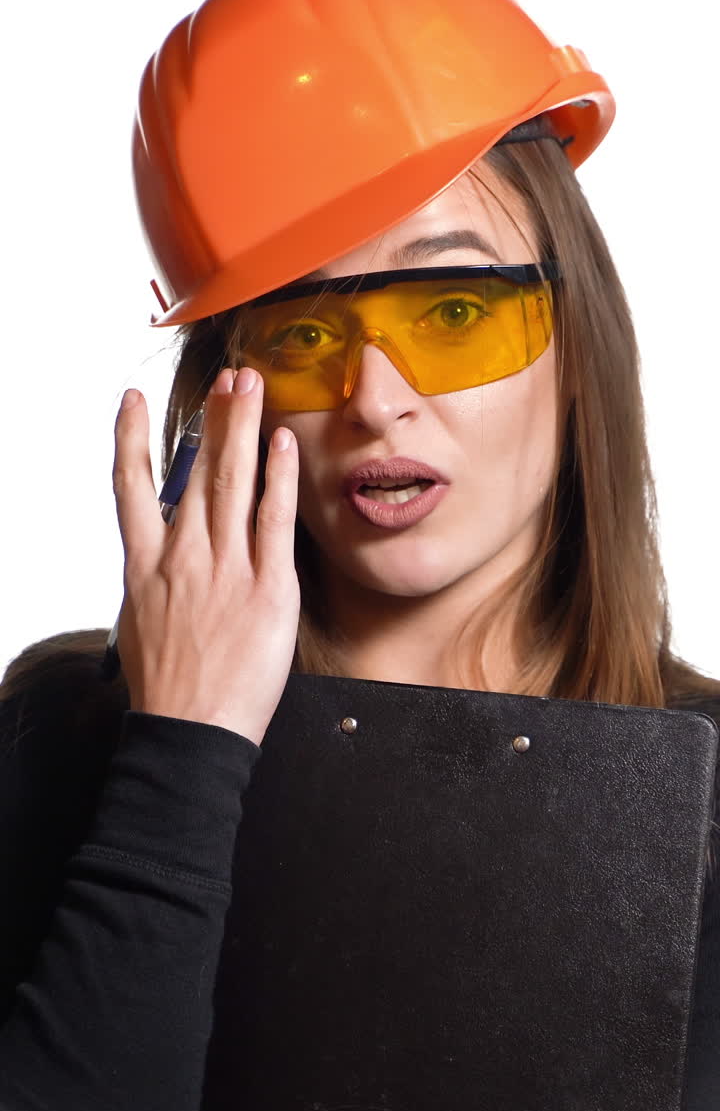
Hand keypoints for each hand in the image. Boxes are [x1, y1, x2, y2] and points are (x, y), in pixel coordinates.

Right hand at [111, 366, 299, 743]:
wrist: (189, 734)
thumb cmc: (169, 690)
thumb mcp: (142, 625)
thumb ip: (156, 583)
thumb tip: (164, 559)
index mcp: (145, 567)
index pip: (132, 488)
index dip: (129, 438)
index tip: (131, 401)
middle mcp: (181, 557)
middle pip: (196, 472)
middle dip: (214, 418)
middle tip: (229, 376)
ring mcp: (224, 570)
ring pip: (232, 483)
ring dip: (243, 428)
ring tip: (252, 385)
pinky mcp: (266, 589)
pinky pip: (273, 522)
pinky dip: (277, 479)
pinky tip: (282, 444)